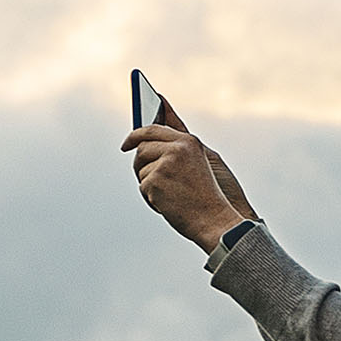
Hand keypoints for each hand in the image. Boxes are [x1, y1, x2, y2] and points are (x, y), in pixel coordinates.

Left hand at [126, 121, 254, 251]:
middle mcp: (177, 149)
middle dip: (141, 164)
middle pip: (142, 148)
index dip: (136, 136)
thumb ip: (179, 142)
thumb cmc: (206, 195)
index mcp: (188, 142)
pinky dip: (151, 198)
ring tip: (171, 195)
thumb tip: (161, 121)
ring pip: (141, 169)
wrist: (213, 219)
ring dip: (149, 184)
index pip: (153, 129)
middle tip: (150, 180)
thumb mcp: (200, 160)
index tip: (127, 144)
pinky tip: (169, 204)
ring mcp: (165, 164)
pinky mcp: (156, 180)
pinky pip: (142, 186)